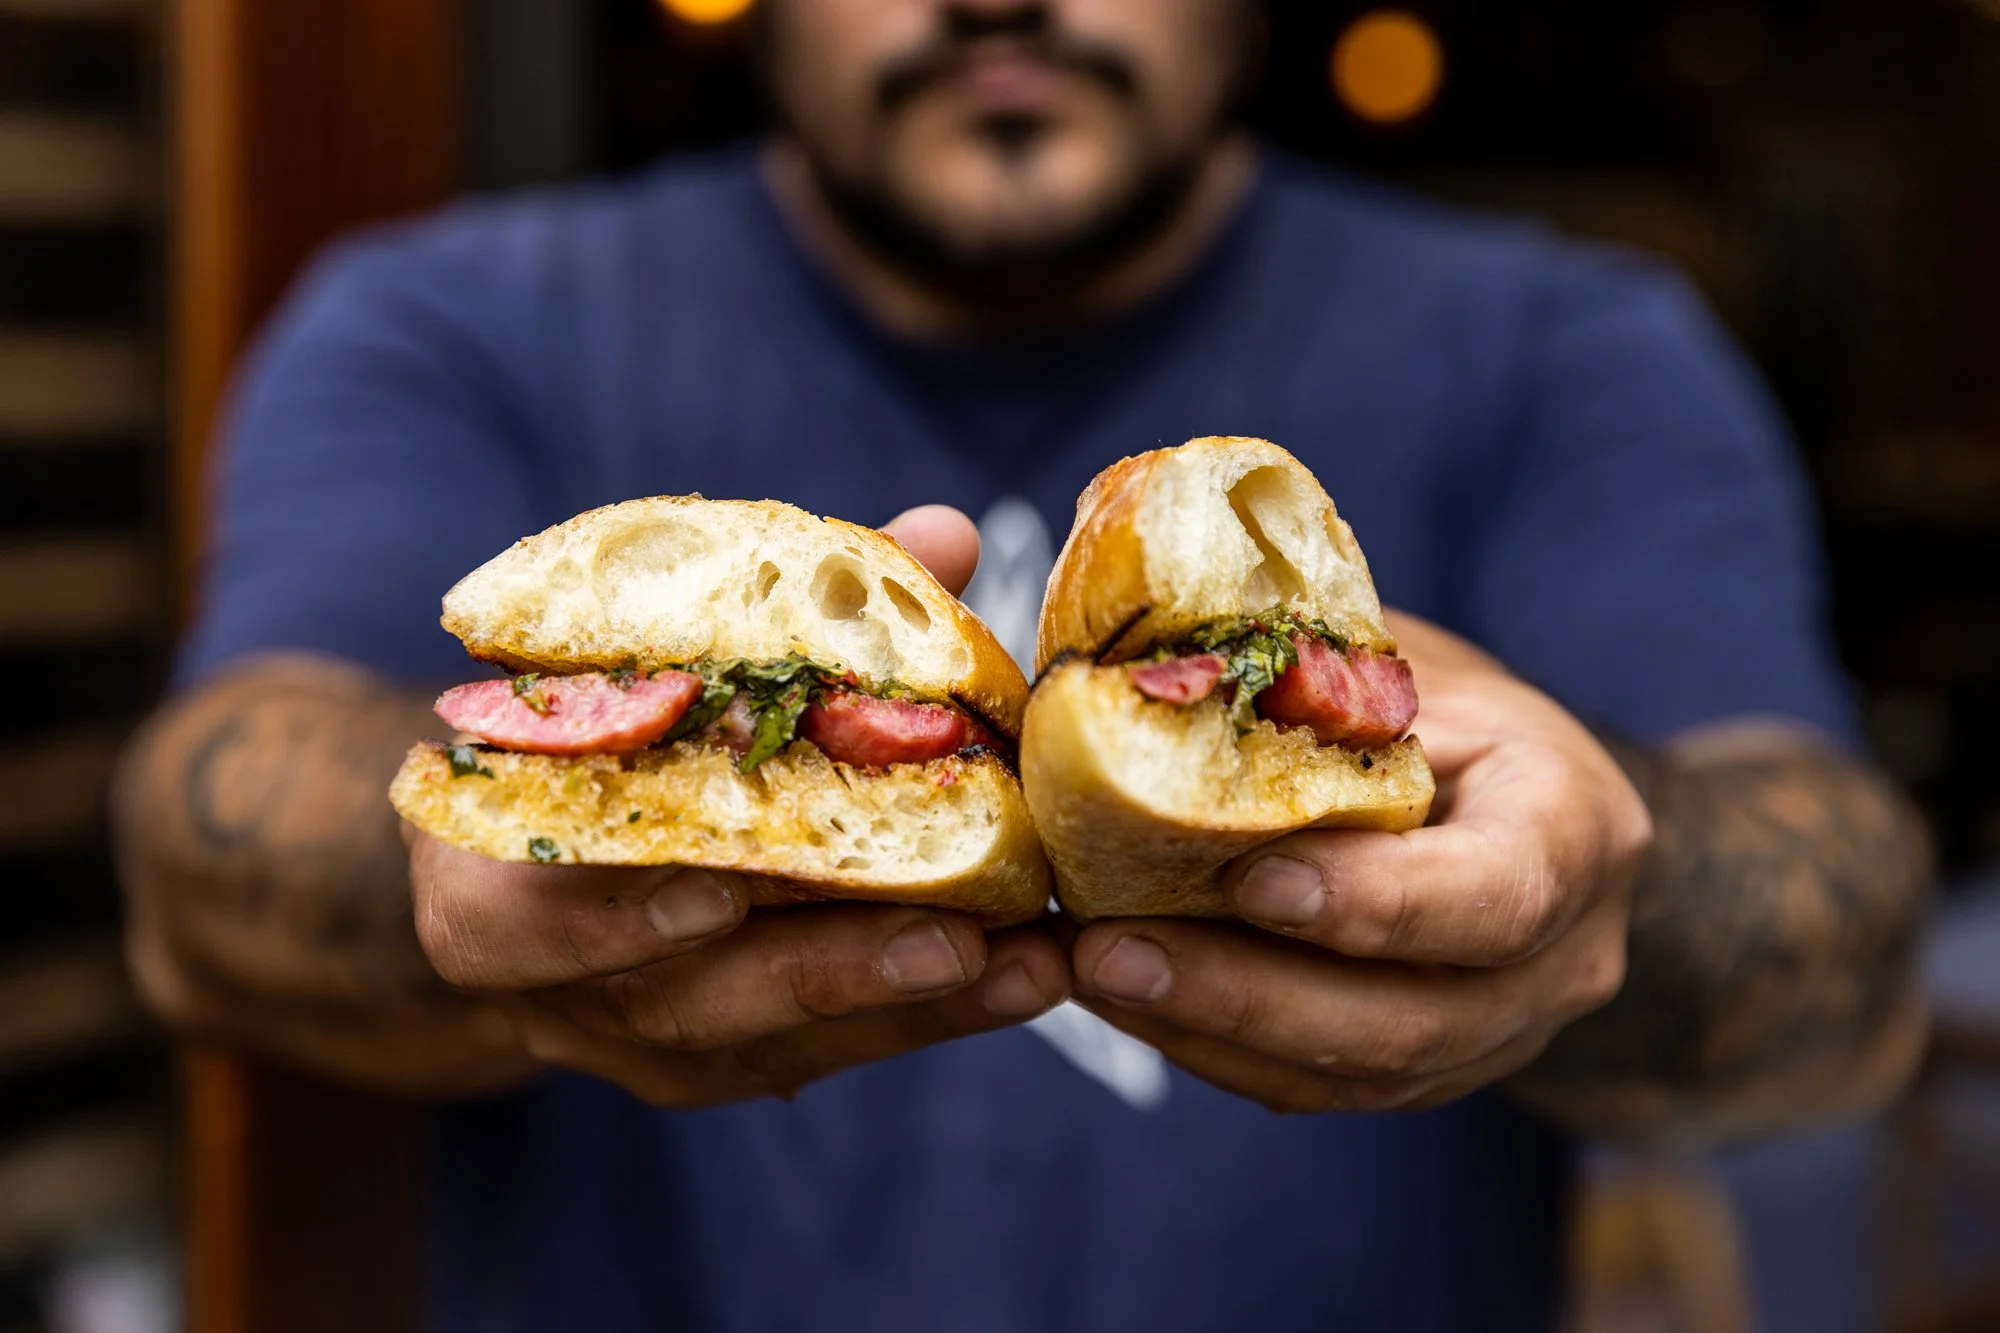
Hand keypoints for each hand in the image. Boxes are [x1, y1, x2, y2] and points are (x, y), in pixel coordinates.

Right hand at [409, 506, 1069, 1106]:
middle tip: (954, 940)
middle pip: (678, 1005)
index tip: (723, 890)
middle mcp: (549, 987)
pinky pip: (815, 1054)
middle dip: (822, 972)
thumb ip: (777, 615)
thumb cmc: (583, 727)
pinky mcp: (705, 1063)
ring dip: (902, 1006)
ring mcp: (628, 1037)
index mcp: (475, 883)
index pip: (517, 925)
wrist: (506, 855)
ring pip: (765, 1045)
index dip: (614, 917)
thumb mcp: (627, 668)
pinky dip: (915, 1016)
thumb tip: (941, 535)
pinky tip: (1014, 983)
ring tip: (1025, 969)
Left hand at [1069, 613, 1649, 1113]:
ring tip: (1085, 973)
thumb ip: (1323, 685)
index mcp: (1573, 831)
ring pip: (1348, 1073)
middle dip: (1243, 993)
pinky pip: (1311, 1085)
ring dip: (1200, 1029)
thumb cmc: (1450, 709)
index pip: (1493, 895)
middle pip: (1407, 1020)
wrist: (1517, 803)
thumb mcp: (1413, 668)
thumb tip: (1155, 671)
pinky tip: (1116, 995)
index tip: (1246, 880)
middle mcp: (1559, 960)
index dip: (1371, 901)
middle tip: (1107, 950)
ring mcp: (1496, 1036)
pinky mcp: (1423, 1074)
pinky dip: (1205, 1044)